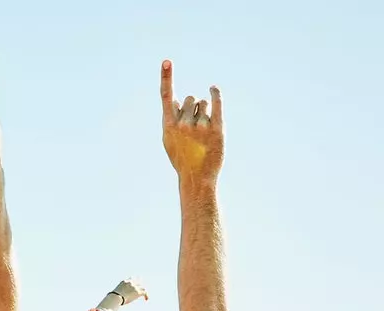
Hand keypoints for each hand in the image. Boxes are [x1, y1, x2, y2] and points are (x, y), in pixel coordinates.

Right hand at [110, 278, 148, 305]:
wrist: (115, 298)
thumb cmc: (112, 297)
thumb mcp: (113, 293)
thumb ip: (114, 293)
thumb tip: (109, 298)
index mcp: (124, 281)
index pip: (132, 278)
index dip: (135, 280)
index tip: (137, 282)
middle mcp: (130, 282)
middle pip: (139, 280)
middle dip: (142, 284)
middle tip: (144, 287)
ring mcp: (134, 287)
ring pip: (143, 287)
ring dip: (145, 291)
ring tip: (146, 296)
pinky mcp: (138, 292)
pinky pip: (145, 293)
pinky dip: (147, 296)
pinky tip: (146, 300)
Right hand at [160, 61, 223, 182]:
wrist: (196, 178)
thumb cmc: (181, 158)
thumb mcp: (169, 140)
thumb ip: (171, 119)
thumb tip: (176, 100)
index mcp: (169, 126)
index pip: (166, 96)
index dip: (166, 77)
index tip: (166, 61)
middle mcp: (184, 124)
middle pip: (189, 99)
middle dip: (192, 106)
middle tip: (193, 125)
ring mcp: (201, 127)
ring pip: (203, 103)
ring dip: (204, 110)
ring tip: (203, 130)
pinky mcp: (217, 129)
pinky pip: (217, 104)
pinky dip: (216, 94)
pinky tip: (214, 89)